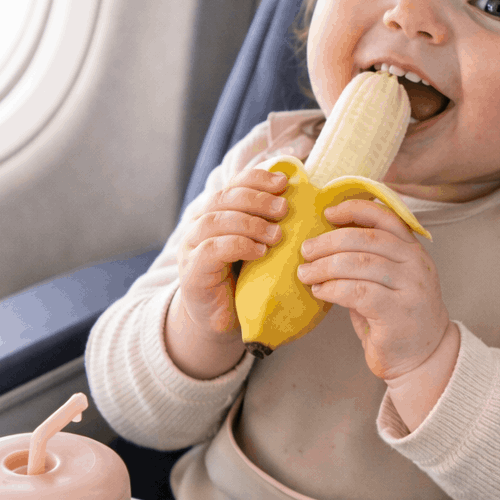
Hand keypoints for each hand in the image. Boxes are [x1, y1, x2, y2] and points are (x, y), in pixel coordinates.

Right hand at [168, 168, 287, 363]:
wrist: (224, 321)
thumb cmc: (248, 280)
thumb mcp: (263, 247)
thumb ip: (274, 224)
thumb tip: (308, 202)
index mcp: (218, 211)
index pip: (234, 184)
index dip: (258, 179)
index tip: (284, 183)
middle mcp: (199, 224)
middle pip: (224, 198)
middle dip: (257, 199)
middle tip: (284, 209)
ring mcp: (191, 247)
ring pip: (215, 221)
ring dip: (249, 223)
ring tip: (277, 235)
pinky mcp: (192, 271)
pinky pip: (212, 249)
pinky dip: (238, 245)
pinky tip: (259, 252)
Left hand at [296, 199, 458, 423]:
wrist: (423, 359)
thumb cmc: (397, 319)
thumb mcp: (388, 282)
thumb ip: (367, 260)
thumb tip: (325, 241)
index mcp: (413, 251)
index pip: (385, 217)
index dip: (354, 209)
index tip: (327, 212)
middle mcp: (416, 264)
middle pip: (366, 238)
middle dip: (329, 242)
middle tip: (305, 251)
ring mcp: (410, 288)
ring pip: (358, 264)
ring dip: (324, 266)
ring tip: (306, 273)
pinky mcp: (397, 313)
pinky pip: (357, 292)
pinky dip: (332, 288)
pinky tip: (320, 291)